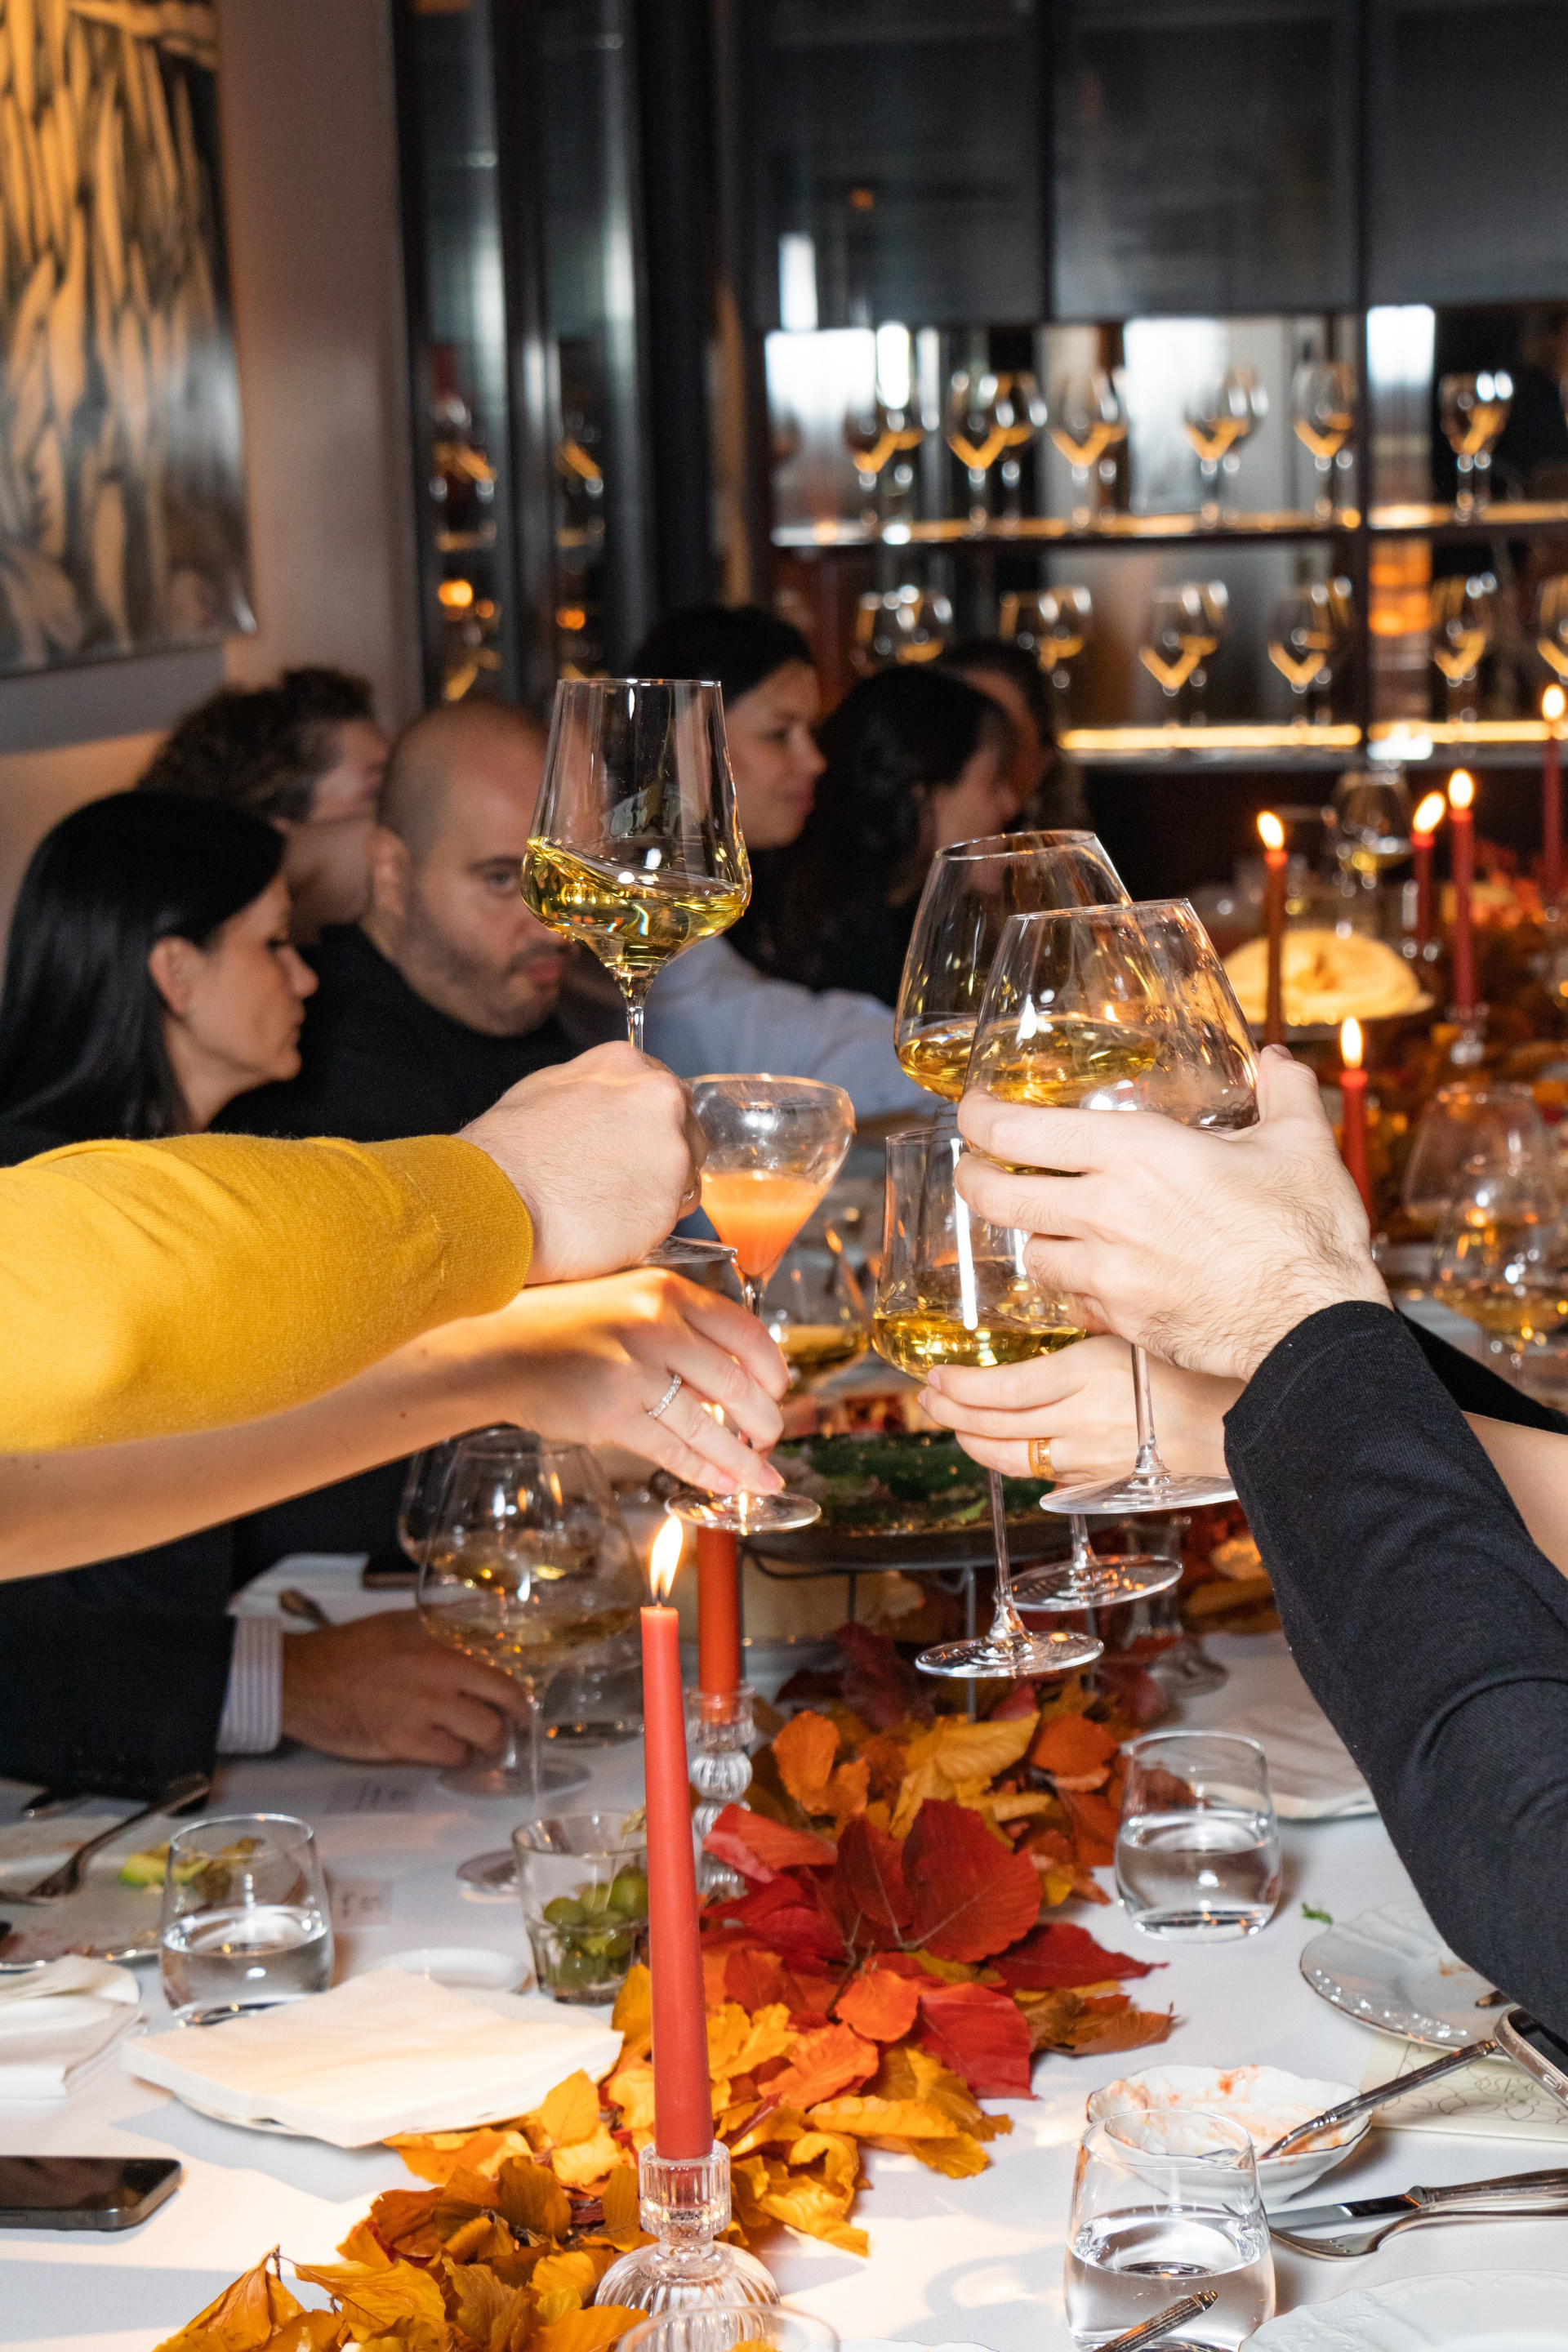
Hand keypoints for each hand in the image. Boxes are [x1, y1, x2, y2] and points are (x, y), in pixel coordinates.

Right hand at [279, 1609, 525, 1765]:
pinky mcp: (404, 1743)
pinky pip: (450, 1756)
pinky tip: (453, 1752)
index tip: (522, 1699)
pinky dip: (458, 1757)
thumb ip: (442, 1624)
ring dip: (488, 1744)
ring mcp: (424, 1712)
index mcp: (441, 1645)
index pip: (502, 1671)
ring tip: (483, 1743)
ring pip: (483, 1736)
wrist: (304, 1680)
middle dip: (515, 1720)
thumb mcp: (401, 1622)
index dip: (519, 1691)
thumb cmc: (349, 1648)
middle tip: (514, 1726)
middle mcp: (440, 1677)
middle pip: (504, 1704)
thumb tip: (479, 1620)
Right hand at [461, 1043, 704, 1282]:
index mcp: (628, 1065)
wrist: (491, 1202)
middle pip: (687, 1132)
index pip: (667, 1094)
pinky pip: (673, 1216)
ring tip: (607, 1205)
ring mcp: (671, 1152)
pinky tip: (610, 1225)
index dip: (649, 1126)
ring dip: (659, 1192)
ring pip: (687, 1176)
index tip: (631, 1146)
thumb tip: (610, 1102)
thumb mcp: (547, 1087)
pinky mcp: (670, 1204)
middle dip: (662, 1157)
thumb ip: (597, 1088)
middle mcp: (661, 1100)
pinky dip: (650, 1225)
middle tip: (618, 1181)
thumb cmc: (506, 1152)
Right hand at [471, 1268, 788, 1493]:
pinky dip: (704, 1470)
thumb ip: (682, 1326)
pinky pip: (673, 1450)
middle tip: (773, 1439)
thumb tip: (741, 1375)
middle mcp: (658, 1327)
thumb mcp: (632, 1300)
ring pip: (710, 1425)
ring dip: (743, 1459)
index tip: (780, 1392)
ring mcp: (635, 1372)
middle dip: (765, 1422)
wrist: (502, 1347)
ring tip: (761, 1477)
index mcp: (670, 1293)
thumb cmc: (567, 1325)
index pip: (748, 1333)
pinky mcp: (613, 1414)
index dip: (774, 1371)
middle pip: (738, 1384)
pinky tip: (722, 1481)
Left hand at [920, 1333, 1240, 1479]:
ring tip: (951, 1424)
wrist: (1239, 1421)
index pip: (1001, 1390)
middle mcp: (1078, 1422)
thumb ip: (1092, 1322)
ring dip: (973, 1442)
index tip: (937, 1377)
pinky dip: (1012, 1460)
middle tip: (928, 1399)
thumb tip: (1065, 1300)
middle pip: (995, 1428)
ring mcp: (1088, 1457)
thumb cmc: (1198, 1365)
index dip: (960, 1389)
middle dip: (952, 1415)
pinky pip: (1043, 1474)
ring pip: (1012, 1459)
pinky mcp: (1101, 1480)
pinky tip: (999, 1447)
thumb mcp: (1135, 1330)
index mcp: (1084, 1376)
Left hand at [955, 1047, 1390, 1383]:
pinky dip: (1074, 1286)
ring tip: (1049, 1224)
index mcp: (1136, 1154)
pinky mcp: (1119, 1319)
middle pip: (999, 1197)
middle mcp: (1106, 1212)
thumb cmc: (1306, 1234)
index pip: (1019, 1132)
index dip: (980, 1119)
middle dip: (975, 1179)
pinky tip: (1095, 1275)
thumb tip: (1278, 1059)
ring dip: (1035, 1236)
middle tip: (976, 1169)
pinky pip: (1072, 1299)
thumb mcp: (1302, 1145)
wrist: (1313, 1325)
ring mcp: (1107, 1272)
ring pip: (1033, 1252)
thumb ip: (1284, 1092)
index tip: (975, 1111)